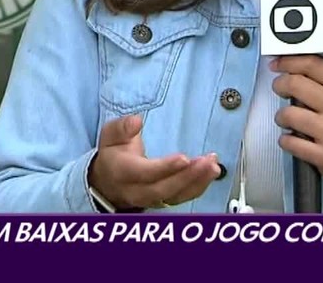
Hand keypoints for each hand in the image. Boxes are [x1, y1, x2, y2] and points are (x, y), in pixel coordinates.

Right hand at [87, 115, 220, 209]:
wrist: (108, 182)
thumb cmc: (113, 154)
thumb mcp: (110, 135)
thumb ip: (122, 127)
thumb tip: (136, 121)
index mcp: (123, 172)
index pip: (145, 173)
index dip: (165, 167)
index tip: (184, 158)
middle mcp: (137, 190)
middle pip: (164, 188)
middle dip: (188, 176)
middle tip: (208, 162)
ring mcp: (151, 199)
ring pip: (176, 196)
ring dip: (198, 182)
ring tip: (214, 166)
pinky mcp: (163, 201)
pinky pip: (182, 198)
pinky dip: (199, 186)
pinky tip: (211, 173)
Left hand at [270, 56, 322, 212]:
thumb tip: (293, 66)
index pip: (313, 65)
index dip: (288, 61)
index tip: (277, 64)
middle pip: (295, 84)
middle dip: (280, 85)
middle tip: (279, 89)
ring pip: (288, 114)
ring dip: (281, 116)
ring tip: (287, 120)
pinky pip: (289, 141)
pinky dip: (285, 139)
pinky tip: (292, 139)